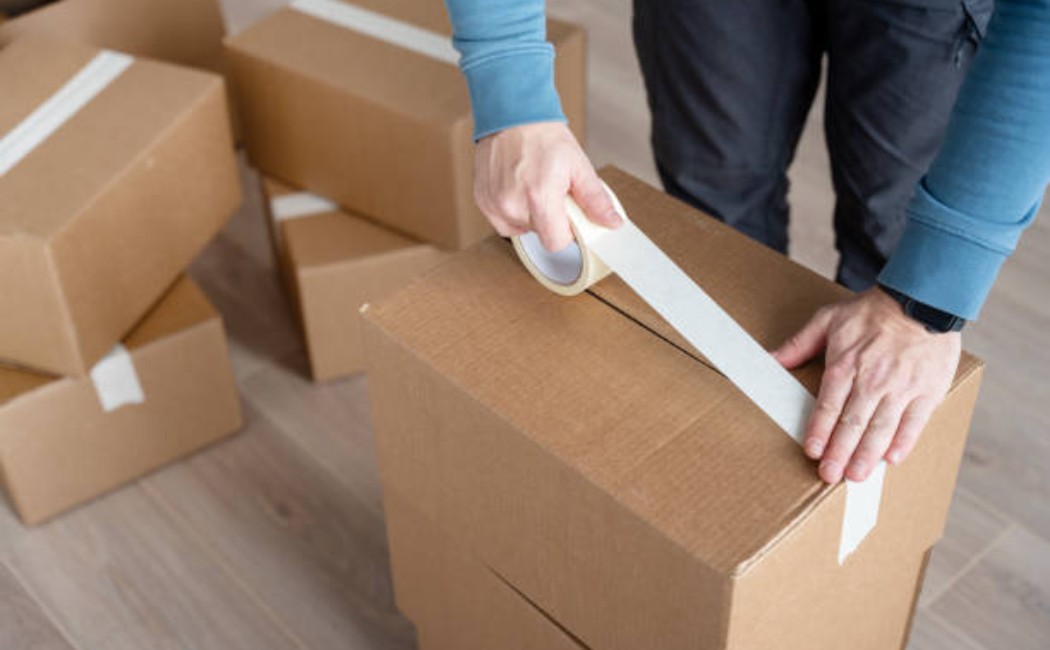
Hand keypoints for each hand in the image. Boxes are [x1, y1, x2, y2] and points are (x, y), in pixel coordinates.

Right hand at [474, 122, 622, 250]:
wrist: (512, 113)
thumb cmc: (542, 135)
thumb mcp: (578, 165)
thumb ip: (595, 199)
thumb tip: (611, 222)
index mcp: (539, 197)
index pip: (556, 242)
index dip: (566, 233)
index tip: (568, 218)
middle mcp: (512, 204)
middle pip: (539, 234)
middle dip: (549, 219)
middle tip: (551, 192)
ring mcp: (494, 203)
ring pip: (519, 228)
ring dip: (529, 215)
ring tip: (533, 187)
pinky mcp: (482, 200)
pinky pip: (501, 221)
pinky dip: (512, 210)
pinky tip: (518, 189)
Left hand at [772, 288, 961, 483]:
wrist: (922, 300)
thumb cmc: (872, 312)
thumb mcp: (828, 319)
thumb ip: (799, 344)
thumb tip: (770, 359)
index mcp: (846, 364)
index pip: (828, 405)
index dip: (819, 431)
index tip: (812, 452)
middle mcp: (873, 380)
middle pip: (853, 423)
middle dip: (840, 452)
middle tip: (830, 476)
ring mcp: (902, 387)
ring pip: (881, 428)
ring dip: (867, 455)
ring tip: (856, 476)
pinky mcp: (927, 390)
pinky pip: (914, 422)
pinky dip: (903, 442)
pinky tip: (891, 459)